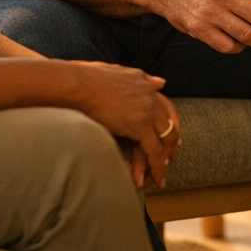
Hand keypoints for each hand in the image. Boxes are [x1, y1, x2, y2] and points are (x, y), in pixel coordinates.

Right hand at [70, 62, 181, 188]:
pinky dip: (158, 167)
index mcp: (146, 85)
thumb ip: (142, 79)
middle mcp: (151, 97)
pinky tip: (157, 178)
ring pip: (165, 140)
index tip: (172, 137)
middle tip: (169, 159)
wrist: (77, 84)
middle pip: (170, 125)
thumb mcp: (121, 72)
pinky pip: (154, 151)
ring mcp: (148, 111)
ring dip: (164, 160)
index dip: (170, 124)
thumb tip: (161, 82)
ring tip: (162, 175)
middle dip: (171, 144)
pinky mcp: (140, 126)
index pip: (167, 107)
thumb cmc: (87, 78)